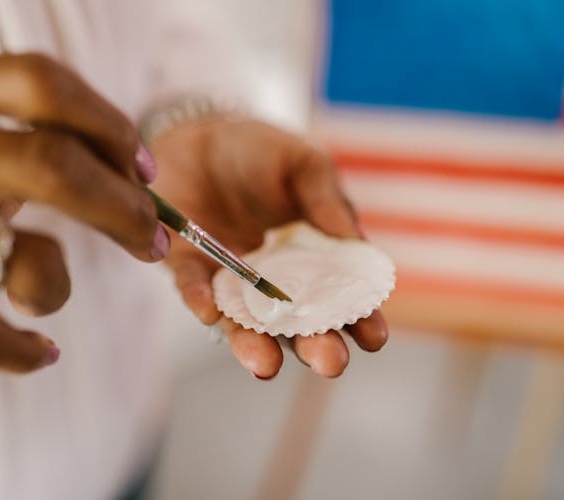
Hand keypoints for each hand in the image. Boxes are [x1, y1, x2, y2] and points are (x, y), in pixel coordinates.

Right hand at [0, 53, 168, 371]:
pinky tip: (39, 351)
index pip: (36, 85)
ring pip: (18, 257)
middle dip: (123, 209)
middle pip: (47, 166)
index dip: (109, 127)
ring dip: (60, 282)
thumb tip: (105, 171)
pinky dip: (18, 350)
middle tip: (151, 239)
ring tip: (53, 290)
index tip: (144, 170)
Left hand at [150, 116, 387, 378]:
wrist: (201, 133)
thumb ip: (325, 200)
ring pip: (244, 323)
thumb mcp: (302, 165)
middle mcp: (273, 280)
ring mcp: (230, 279)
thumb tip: (355, 239)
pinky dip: (200, 300)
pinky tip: (209, 312)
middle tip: (331, 364)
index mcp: (312, 258)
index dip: (360, 319)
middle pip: (296, 324)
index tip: (375, 338)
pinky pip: (193, 288)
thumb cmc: (260, 151)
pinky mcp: (188, 266)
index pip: (341, 297)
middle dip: (315, 346)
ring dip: (254, 345)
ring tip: (266, 365)